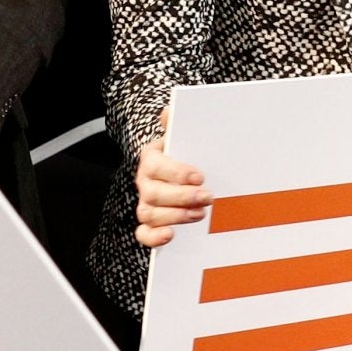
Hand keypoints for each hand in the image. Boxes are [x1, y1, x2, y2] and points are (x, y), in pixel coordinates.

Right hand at [134, 123, 209, 247]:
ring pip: (149, 213)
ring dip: (175, 216)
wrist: (182, 167)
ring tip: (200, 214)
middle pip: (154, 193)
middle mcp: (145, 182)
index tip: (200, 177)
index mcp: (151, 159)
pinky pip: (143, 233)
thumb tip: (168, 112)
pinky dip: (153, 237)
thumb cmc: (185, 152)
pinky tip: (170, 235)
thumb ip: (176, 123)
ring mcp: (146, 203)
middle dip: (182, 197)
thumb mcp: (183, 135)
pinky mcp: (151, 223)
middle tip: (208, 197)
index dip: (177, 173)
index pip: (156, 165)